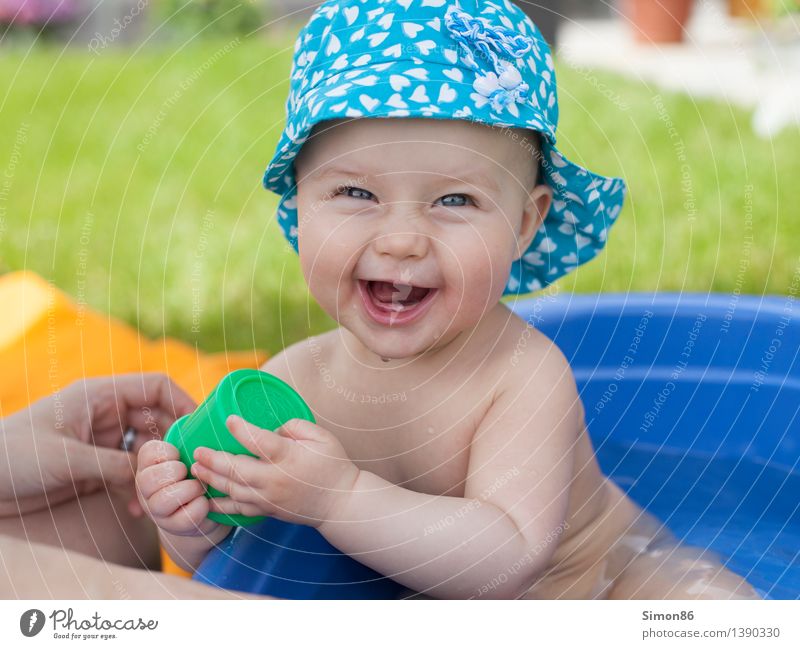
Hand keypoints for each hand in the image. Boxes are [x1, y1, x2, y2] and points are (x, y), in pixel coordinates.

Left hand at [0, 373, 195, 517]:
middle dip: (174, 444)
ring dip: (156, 472)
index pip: (156, 387)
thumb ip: (114, 465)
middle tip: (186, 471)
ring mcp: (103, 441)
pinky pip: (131, 474)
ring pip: (148, 450)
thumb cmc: (13, 456)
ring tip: (159, 495)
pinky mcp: (96, 467)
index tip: (201, 429)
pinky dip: (139, 490)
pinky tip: (137, 509)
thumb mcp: (66, 460)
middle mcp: (107, 414)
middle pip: (158, 419)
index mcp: (100, 396)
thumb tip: (154, 475)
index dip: (183, 402)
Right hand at [135, 440, 222, 537]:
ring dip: (189, 490)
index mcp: (148, 465)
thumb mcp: (190, 454)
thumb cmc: (197, 474)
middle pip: (150, 478)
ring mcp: (156, 510)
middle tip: (191, 473)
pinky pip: (185, 517)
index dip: (169, 452)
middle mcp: (145, 488)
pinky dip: (200, 507)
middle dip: (177, 472)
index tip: (180, 457)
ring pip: (164, 499)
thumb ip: (191, 439)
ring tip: (200, 488)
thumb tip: (209, 416)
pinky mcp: (172, 527)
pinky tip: (204, 503)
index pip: (149, 452)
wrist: (203, 510)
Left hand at [190, 416, 359, 527]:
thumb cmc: (333, 466)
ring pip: (233, 490)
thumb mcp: (321, 437)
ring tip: (196, 469)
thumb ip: (295, 426)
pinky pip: (238, 510)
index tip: (229, 419)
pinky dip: (220, 505)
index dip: (242, 430)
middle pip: (237, 470)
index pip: (261, 442)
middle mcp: (275, 480)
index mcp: (289, 457)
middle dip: (213, 460)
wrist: (341, 504)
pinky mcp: (267, 511)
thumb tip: (271, 428)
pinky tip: (207, 498)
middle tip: (197, 451)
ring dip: (212, 479)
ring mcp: (269, 498)